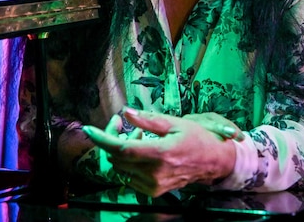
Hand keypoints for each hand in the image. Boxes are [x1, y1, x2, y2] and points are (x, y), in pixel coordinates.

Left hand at [81, 107, 236, 196]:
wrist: (214, 162)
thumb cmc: (197, 138)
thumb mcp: (174, 123)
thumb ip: (148, 120)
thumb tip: (125, 112)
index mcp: (160, 154)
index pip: (122, 149)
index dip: (102, 139)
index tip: (88, 129)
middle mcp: (154, 173)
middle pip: (117, 158)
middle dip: (112, 138)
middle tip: (120, 122)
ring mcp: (153, 185)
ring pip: (121, 168)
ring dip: (121, 150)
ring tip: (138, 135)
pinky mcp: (153, 191)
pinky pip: (129, 176)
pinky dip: (129, 162)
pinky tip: (142, 149)